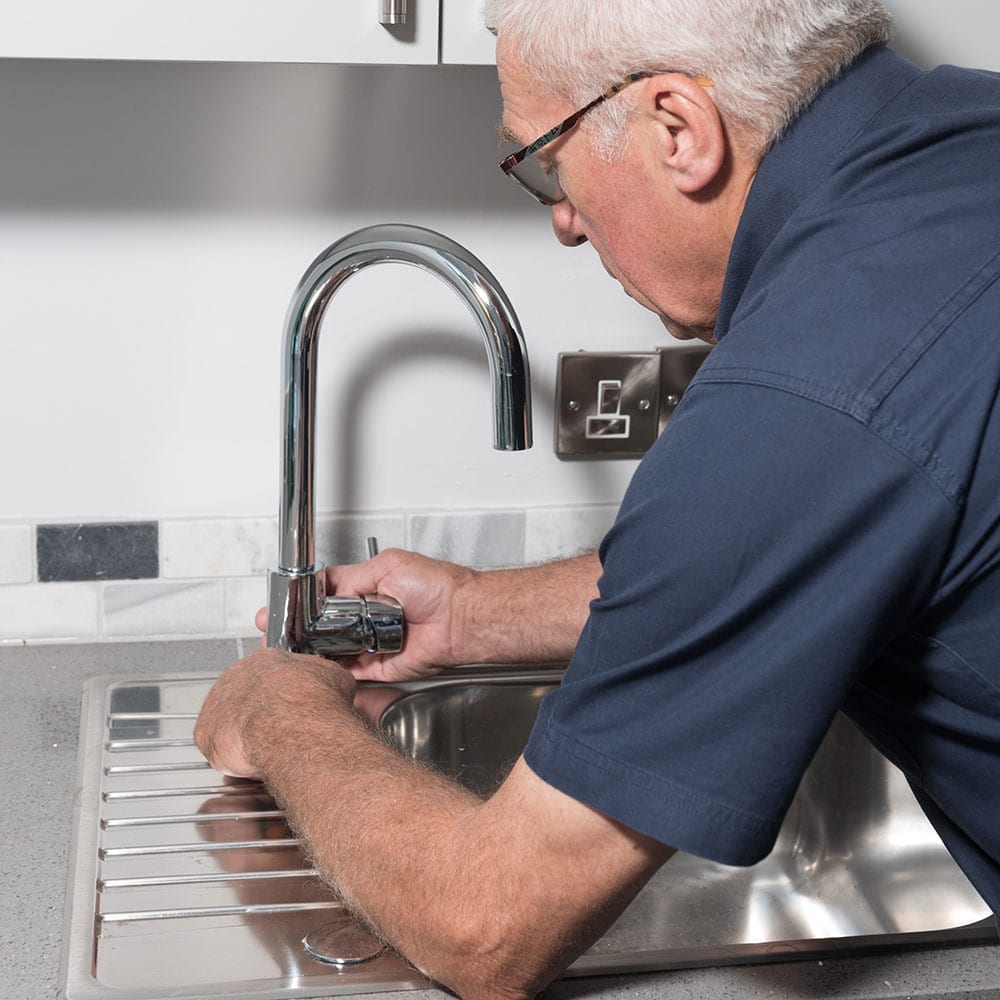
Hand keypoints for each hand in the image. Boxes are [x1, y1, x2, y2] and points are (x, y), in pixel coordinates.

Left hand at [194, 647, 355, 777]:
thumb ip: (322, 680)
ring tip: (266, 748)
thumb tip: (331, 687)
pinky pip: (217, 747)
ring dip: (244, 734)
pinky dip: (232, 757)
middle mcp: (237, 676)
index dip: (282, 693)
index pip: (270, 674)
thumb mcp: (334, 678)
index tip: (291, 705)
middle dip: (262, 714)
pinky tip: (250, 760)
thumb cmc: (313, 704)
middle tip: (279, 730)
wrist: (292, 728)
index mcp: (267, 660)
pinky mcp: (206, 733)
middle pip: (246, 696)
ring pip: (230, 720)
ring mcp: (217, 703)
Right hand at [255, 549, 477, 682]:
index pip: (325, 596)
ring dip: (310, 651)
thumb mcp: (387, 567)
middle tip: (273, 630)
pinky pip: (352, 672)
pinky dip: (333, 670)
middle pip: (324, 627)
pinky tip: (312, 665)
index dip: (301, 602)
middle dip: (298, 629)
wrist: (462, 618)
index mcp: (368, 590)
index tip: (280, 605)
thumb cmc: (439, 587)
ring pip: (333, 651)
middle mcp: (368, 618)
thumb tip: (325, 588)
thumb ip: (351, 579)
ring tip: (284, 648)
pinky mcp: (381, 667)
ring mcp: (373, 643)